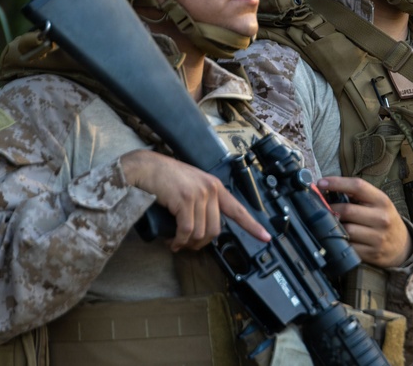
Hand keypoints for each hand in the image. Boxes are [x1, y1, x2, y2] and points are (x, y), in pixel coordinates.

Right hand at [121, 150, 269, 250]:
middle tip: (187, 245)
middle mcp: (210, 189)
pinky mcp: (184, 200)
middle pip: (215, 230)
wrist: (146, 167)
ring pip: (200, 233)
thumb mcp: (192, 186)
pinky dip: (178, 241)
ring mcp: (198, 194)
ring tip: (176, 242)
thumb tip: (206, 228)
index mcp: (215, 186)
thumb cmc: (166, 178)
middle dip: (201, 244)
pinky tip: (172, 242)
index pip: (238, 209)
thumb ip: (203, 200)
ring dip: (187, 244)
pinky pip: (186, 231)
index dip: (252, 226)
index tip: (266, 237)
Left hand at [317, 176, 412, 268]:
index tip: (321, 183)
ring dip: (333, 227)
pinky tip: (338, 238)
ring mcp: (377, 237)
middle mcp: (381, 218)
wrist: (402, 246)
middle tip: (321, 208)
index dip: (337, 183)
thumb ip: (357, 196)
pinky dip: (340, 242)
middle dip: (330, 208)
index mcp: (382, 201)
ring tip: (329, 223)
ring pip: (346, 230)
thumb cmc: (384, 220)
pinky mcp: (372, 254)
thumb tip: (327, 190)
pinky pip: (348, 247)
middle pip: (347, 210)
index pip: (358, 186)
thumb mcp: (378, 204)